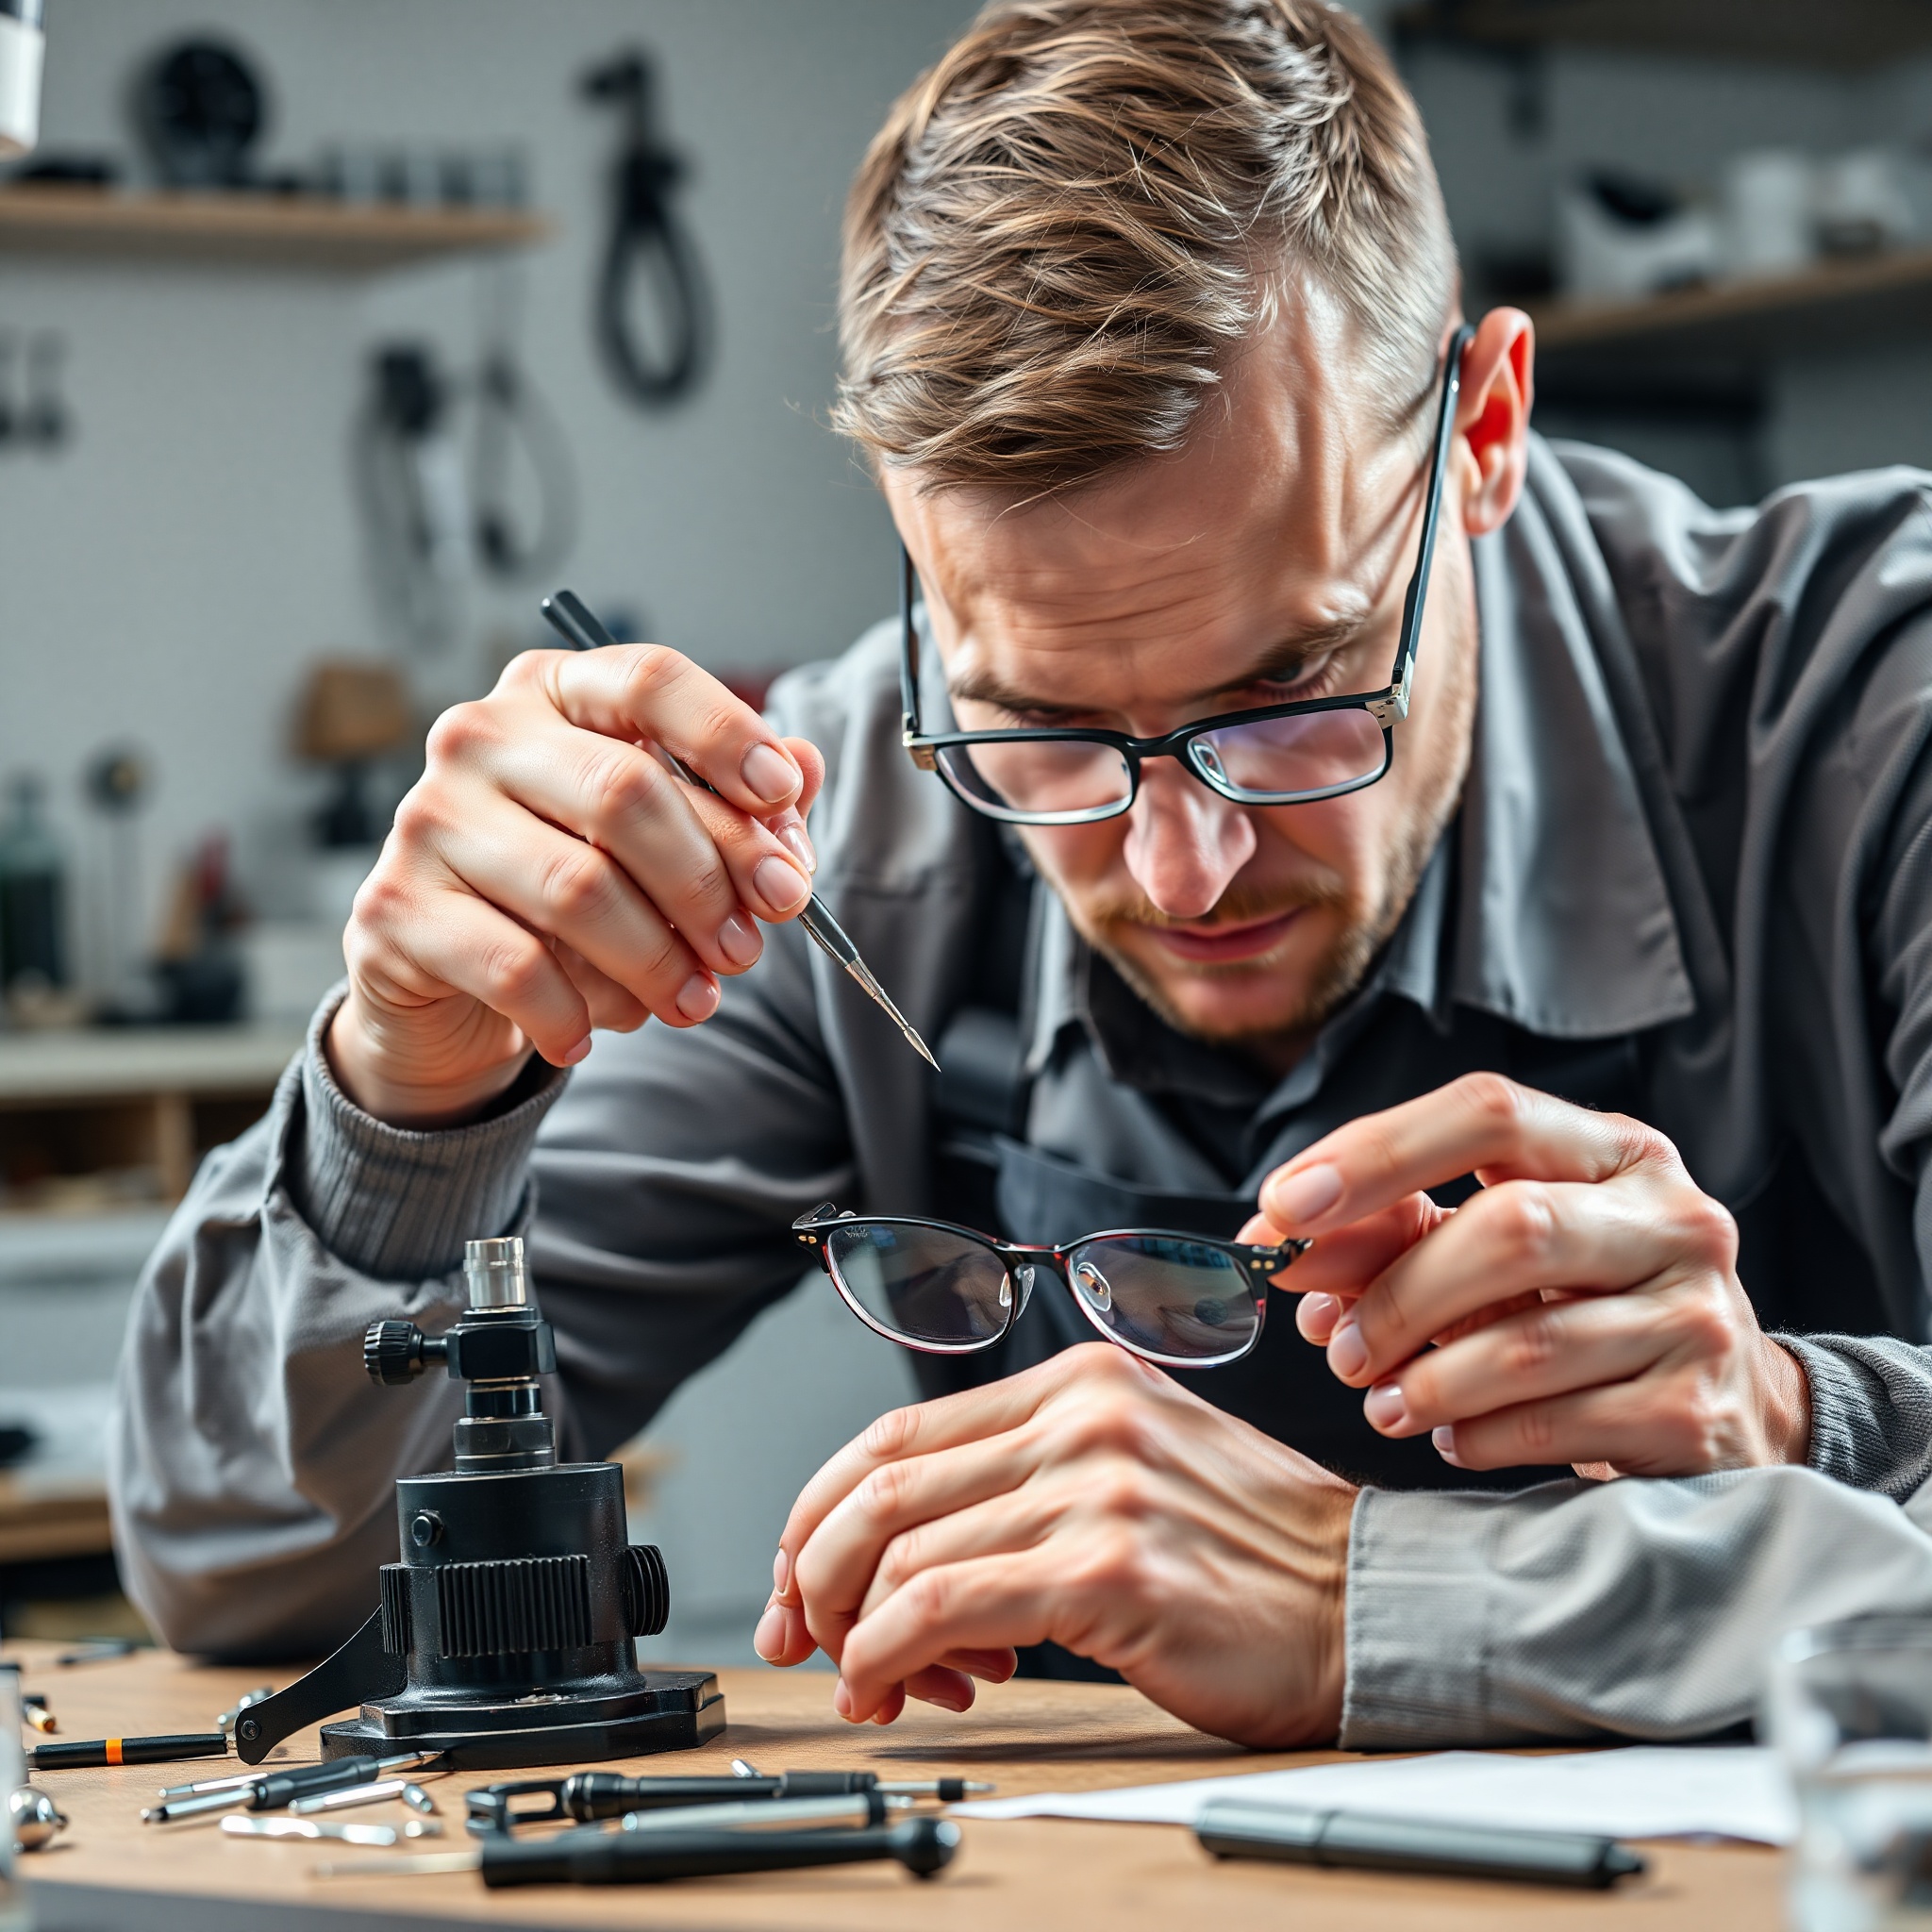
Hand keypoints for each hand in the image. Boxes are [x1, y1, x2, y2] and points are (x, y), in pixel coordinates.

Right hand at [328, 646, 824, 1125]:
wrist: (447, 978)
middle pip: (625, 791)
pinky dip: (573, 1011)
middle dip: (707, 880)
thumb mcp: (659, 839)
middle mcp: (482, 737)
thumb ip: (732, 807)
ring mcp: (428, 818)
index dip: (725, 733)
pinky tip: (596, 1037)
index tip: (783, 797)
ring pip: (577, 888)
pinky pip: (514, 966)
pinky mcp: (395, 907)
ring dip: (657, 959)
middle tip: (747, 947)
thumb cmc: (572, 886)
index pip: (648, 680)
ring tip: (694, 1001)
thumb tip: (804, 771)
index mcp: (556, 694)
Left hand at [751, 1345, 1355, 1747]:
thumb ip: (1024, 1486)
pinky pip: (943, 1605)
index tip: (799, 1576)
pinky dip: (889, 1653)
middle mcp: (1080, 1414)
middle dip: (813, 1572)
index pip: (896, 1433)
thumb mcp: (1131, 1473)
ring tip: (873, 1676)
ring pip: (900, 1549)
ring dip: (854, 1629)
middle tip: (803, 1635)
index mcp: (1077, 1382)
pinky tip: (897, 1685)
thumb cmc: (1254, 1559)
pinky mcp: (1108, 1566)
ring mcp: (1095, 1484)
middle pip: (879, 1486)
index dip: (820, 1510)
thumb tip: (896, 1564)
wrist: (1370, 1604)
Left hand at [1242, 1074, 1810, 1476]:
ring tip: (1383, 1403)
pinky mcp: (1697, 1409)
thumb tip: (1277, 1240)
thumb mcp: (1491, 1251)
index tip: (1283, 1209)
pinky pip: (1557, 1422)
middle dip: (1398, 1295)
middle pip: (1512, 1228)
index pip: (1486, 1112)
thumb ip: (1388, 1235)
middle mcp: (1673, 1214)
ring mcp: (1698, 1312)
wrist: (1726, 1407)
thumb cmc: (1581, 1307)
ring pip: (1528, 1341)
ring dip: (1426, 1381)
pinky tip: (1454, 1438)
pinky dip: (1480, 1436)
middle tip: (1338, 1349)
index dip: (1376, 1154)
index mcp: (1613, 1149)